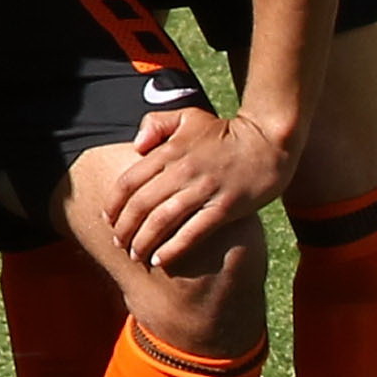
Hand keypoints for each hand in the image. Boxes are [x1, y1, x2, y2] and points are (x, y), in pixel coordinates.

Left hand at [100, 103, 286, 271]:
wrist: (269, 141)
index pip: (129, 182)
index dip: (114, 204)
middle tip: (118, 243)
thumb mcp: (188, 116)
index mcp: (169, 152)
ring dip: (143, 241)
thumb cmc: (225, 131)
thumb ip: (156, 124)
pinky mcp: (225, 208)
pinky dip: (173, 248)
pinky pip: (193, 232)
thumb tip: (136, 145)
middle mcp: (182, 172)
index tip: (108, 219)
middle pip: (141, 205)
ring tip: (135, 255)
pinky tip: (160, 260)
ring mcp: (204, 190)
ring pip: (162, 221)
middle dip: (124, 228)